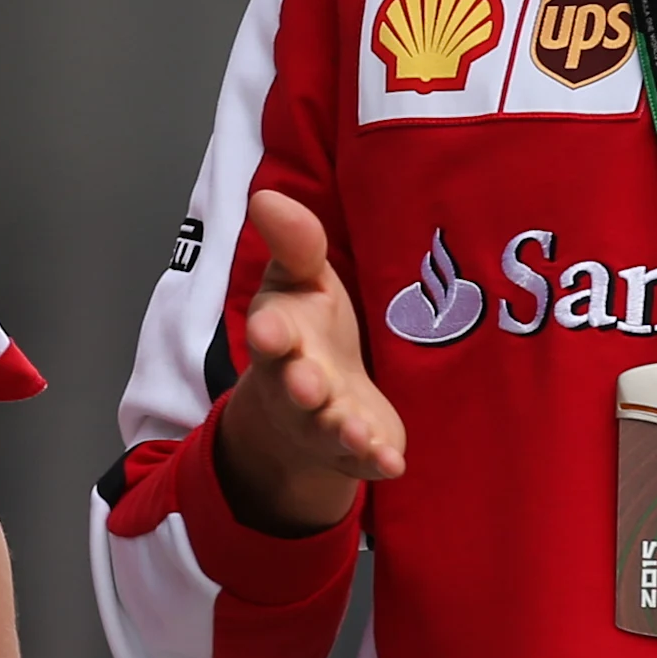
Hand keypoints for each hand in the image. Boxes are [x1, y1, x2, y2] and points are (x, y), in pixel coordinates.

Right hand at [211, 190, 407, 536]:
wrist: (312, 402)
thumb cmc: (308, 330)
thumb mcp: (302, 282)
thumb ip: (294, 245)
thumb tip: (265, 195)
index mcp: (280, 337)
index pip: (270, 333)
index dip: (269, 332)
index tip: (270, 331)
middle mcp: (296, 384)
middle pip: (293, 388)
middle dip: (300, 386)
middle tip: (306, 383)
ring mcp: (324, 422)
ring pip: (327, 428)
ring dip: (339, 429)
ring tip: (355, 430)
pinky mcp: (355, 450)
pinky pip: (363, 460)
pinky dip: (375, 461)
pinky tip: (391, 462)